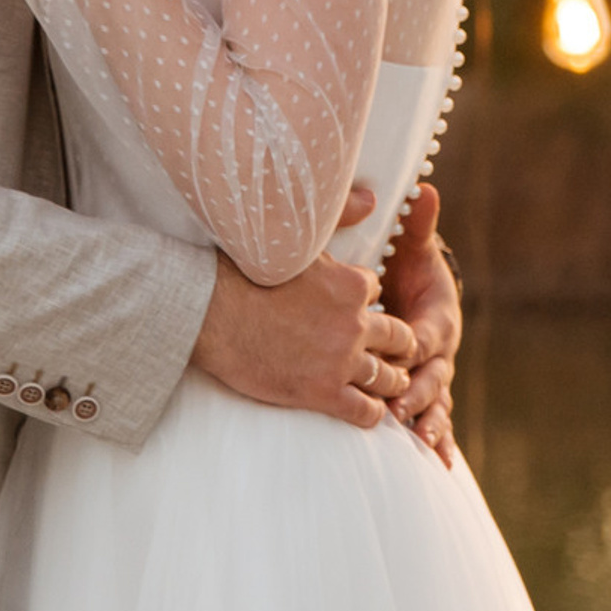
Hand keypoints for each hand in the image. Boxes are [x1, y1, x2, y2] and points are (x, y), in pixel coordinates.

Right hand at [190, 233, 416, 429]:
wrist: (211, 313)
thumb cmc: (246, 272)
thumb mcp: (300, 241)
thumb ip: (340, 218)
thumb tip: (371, 197)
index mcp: (353, 286)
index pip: (378, 295)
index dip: (370, 304)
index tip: (363, 313)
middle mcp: (355, 324)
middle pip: (399, 339)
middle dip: (399, 347)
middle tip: (396, 355)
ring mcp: (341, 362)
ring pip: (388, 377)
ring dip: (391, 381)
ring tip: (389, 385)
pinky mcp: (322, 393)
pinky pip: (366, 411)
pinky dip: (373, 413)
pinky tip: (368, 410)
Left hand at [383, 184, 461, 466]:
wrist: (416, 288)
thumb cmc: (410, 267)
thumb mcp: (413, 247)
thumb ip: (418, 225)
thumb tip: (423, 189)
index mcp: (438, 318)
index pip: (425, 336)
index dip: (414, 348)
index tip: (402, 357)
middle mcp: (440, 352)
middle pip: (433, 376)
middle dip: (420, 394)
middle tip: (404, 411)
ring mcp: (435, 375)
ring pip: (438, 403)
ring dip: (432, 423)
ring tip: (425, 445)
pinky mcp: (426, 391)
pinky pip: (435, 417)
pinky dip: (441, 441)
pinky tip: (443, 465)